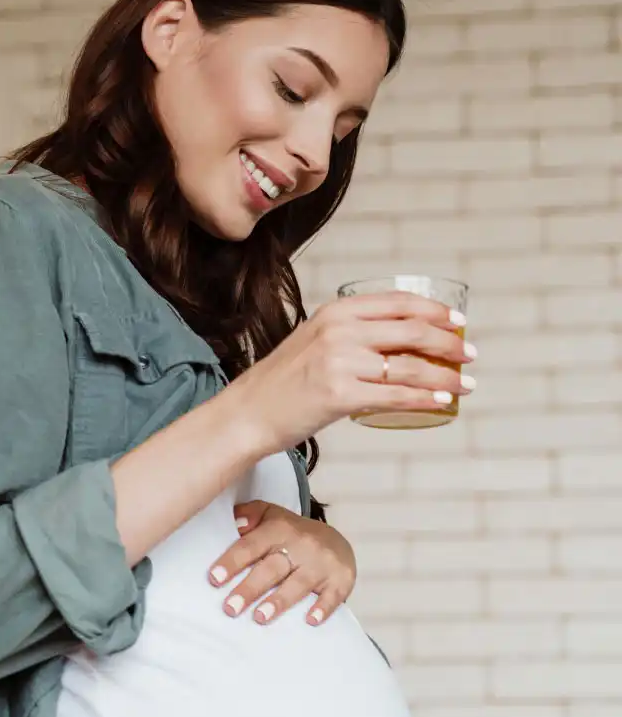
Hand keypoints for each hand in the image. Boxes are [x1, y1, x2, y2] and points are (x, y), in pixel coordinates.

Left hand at [207, 501, 355, 625]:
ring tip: (259, 617)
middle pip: (271, 568)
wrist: (336, 541)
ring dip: (279, 601)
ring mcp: (322, 563)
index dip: (232, 562)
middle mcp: (301, 544)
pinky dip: (323, 608)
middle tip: (230, 608)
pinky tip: (310, 621)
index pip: (251, 546)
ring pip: (298, 584)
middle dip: (249, 588)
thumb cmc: (291, 533)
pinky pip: (333, 595)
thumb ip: (249, 515)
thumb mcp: (270, 516)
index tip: (214, 578)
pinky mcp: (341, 579)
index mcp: (278, 529)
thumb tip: (233, 522)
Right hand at [223, 291, 475, 457]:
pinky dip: (426, 399)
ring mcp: (339, 363)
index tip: (459, 322)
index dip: (436, 310)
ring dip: (445, 376)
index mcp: (335, 312)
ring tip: (464, 385)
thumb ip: (350, 336)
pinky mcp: (340, 395)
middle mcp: (339, 331)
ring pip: (410, 365)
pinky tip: (442, 403)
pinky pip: (396, 396)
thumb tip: (399, 344)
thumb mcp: (314, 343)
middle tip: (469, 355)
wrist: (247, 414)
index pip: (398, 302)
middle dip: (449, 343)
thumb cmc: (281, 383)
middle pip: (412, 330)